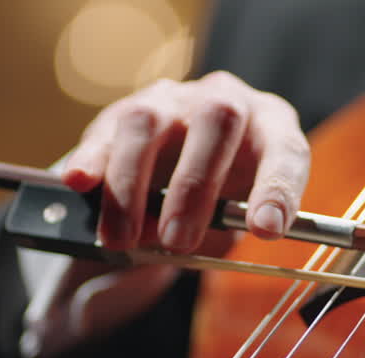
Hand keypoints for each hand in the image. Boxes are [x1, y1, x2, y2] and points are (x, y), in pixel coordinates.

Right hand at [61, 71, 311, 253]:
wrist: (170, 185)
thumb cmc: (217, 207)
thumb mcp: (232, 225)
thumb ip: (220, 236)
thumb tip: (184, 248)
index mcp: (272, 128)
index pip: (285, 149)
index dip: (276, 188)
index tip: (266, 229)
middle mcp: (225, 101)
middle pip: (216, 119)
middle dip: (195, 185)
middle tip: (178, 241)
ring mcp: (171, 101)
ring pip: (147, 125)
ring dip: (132, 187)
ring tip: (123, 240)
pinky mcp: (120, 113)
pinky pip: (103, 132)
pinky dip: (91, 161)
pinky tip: (79, 183)